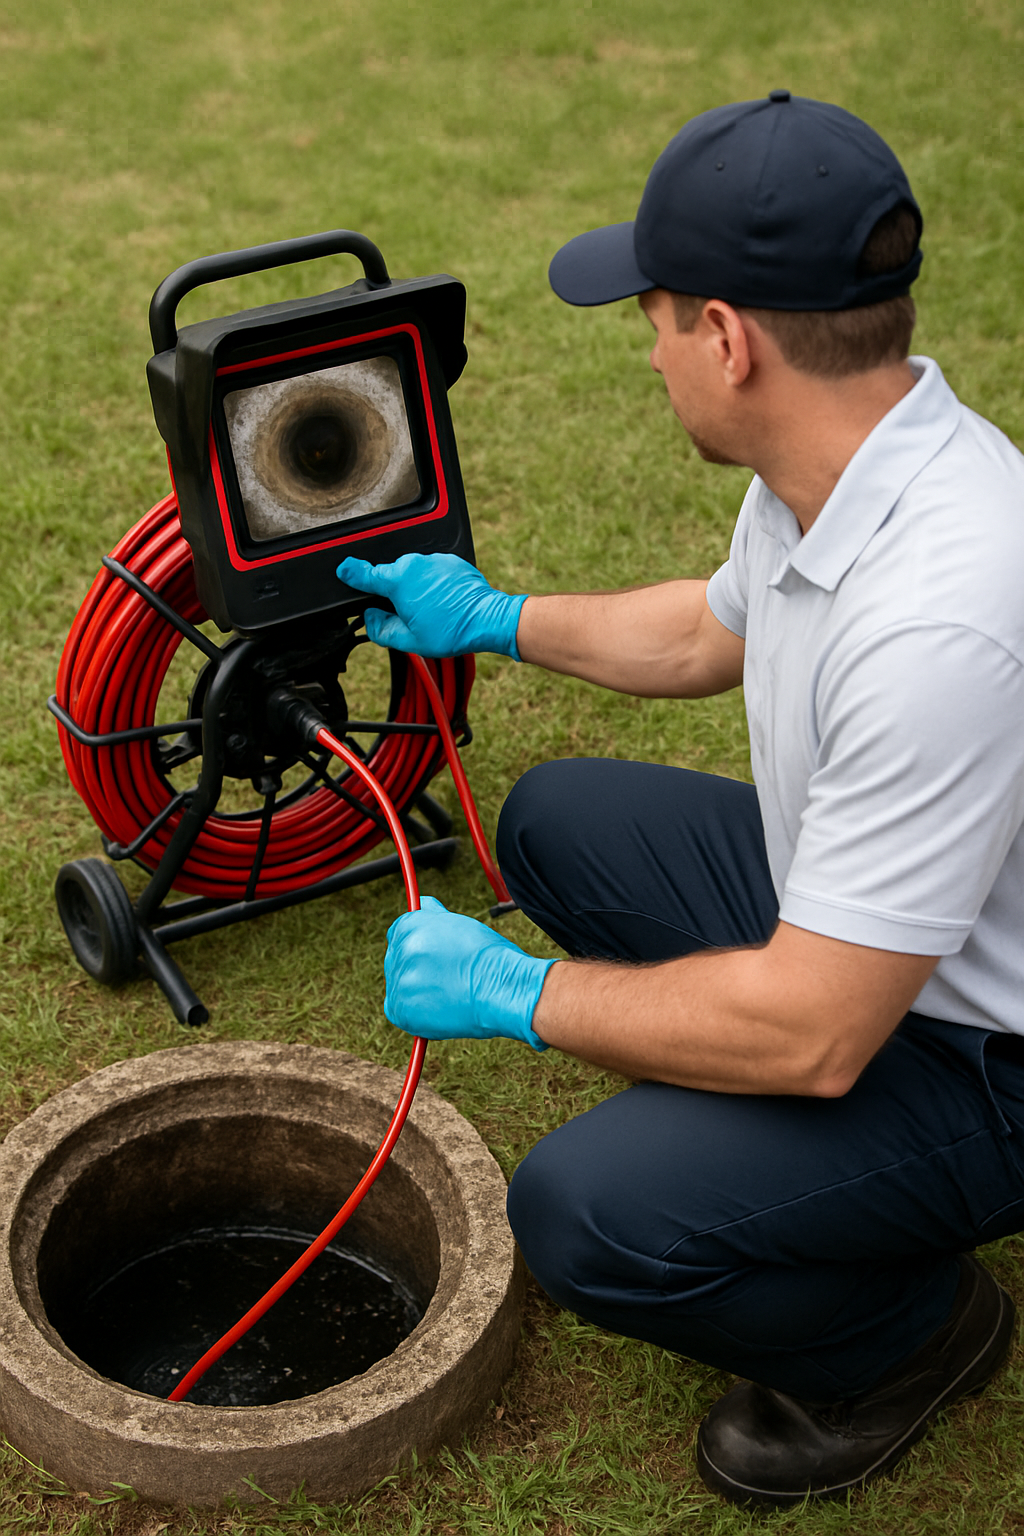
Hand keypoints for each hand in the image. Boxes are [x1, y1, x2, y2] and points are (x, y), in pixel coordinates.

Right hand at [336, 552, 526, 658]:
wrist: (487, 619)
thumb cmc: (451, 630)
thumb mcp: (408, 639)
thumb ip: (380, 629)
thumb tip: (369, 618)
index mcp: (398, 581)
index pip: (365, 573)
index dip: (350, 573)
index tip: (343, 570)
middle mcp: (414, 563)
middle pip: (391, 574)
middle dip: (392, 591)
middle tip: (406, 613)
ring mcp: (433, 559)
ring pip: (412, 571)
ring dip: (414, 586)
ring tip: (430, 609)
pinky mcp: (449, 560)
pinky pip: (431, 569)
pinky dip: (431, 581)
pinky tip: (442, 600)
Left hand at [384, 896, 554, 1048]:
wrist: (502, 989)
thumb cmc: (489, 956)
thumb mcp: (460, 924)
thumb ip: (434, 916)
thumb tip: (423, 904)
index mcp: (410, 926)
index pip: (399, 932)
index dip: (417, 944)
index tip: (432, 956)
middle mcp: (400, 951)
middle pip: (398, 959)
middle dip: (418, 967)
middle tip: (447, 976)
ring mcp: (398, 982)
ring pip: (402, 986)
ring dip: (419, 990)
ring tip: (450, 992)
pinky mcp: (400, 1010)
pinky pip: (401, 1010)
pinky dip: (417, 1012)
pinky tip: (442, 1007)